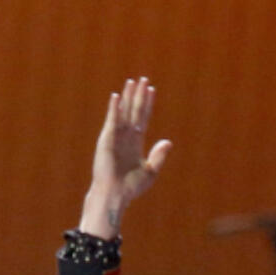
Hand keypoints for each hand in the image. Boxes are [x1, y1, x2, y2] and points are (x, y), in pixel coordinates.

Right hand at [80, 77, 171, 237]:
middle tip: (143, 79)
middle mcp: (126, 136)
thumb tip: (168, 142)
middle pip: (134, 110)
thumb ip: (158, 156)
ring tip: (131, 82)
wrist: (115, 194)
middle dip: (138, 95)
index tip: (152, 90)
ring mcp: (116, 136)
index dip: (147, 104)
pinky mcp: (107, 139)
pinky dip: (114, 109)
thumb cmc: (131, 187)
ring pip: (123, 112)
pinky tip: (117, 97)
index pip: (143, 118)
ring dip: (127, 97)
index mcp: (136, 142)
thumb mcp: (150, 171)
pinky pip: (112, 121)